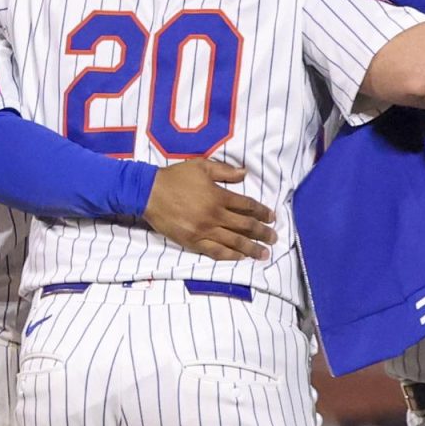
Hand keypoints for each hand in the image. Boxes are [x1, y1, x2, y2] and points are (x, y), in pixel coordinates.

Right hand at [143, 160, 277, 260]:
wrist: (149, 193)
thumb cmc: (176, 178)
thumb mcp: (201, 166)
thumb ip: (225, 171)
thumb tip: (244, 173)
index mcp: (219, 196)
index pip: (247, 206)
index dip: (262, 212)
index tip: (272, 217)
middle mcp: (215, 216)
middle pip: (245, 226)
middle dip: (263, 233)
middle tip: (274, 238)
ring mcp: (205, 231)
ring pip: (234, 242)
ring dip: (252, 249)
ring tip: (264, 254)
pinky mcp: (193, 242)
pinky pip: (216, 252)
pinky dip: (230, 256)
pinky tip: (240, 258)